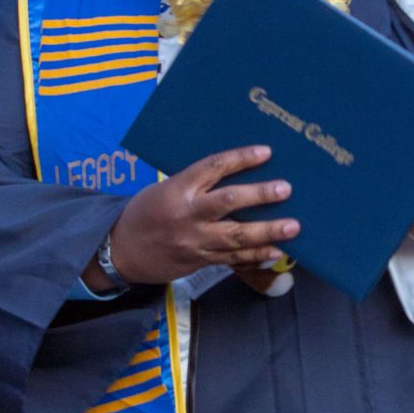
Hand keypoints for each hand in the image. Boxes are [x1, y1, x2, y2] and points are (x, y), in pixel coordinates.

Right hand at [102, 147, 298, 285]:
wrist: (120, 251)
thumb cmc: (144, 213)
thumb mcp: (165, 189)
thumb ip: (196, 184)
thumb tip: (236, 174)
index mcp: (178, 188)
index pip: (213, 168)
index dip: (241, 158)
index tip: (266, 152)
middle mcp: (188, 214)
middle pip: (229, 202)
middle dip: (260, 195)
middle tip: (285, 188)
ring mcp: (195, 240)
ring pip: (236, 235)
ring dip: (268, 231)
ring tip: (293, 226)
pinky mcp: (200, 260)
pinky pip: (233, 259)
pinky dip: (256, 255)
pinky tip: (276, 250)